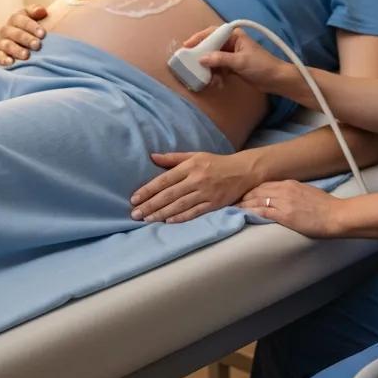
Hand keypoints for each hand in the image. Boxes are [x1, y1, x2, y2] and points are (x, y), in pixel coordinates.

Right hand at [0, 5, 47, 65]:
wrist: (27, 44)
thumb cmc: (35, 29)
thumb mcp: (36, 17)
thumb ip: (37, 11)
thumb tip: (42, 11)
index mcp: (16, 19)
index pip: (20, 20)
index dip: (31, 26)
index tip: (43, 34)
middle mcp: (7, 30)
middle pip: (14, 33)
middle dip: (26, 39)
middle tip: (37, 45)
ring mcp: (2, 43)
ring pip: (7, 45)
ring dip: (17, 50)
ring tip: (27, 55)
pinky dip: (4, 59)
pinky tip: (11, 62)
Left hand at [130, 151, 256, 222]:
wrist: (244, 170)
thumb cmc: (217, 163)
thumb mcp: (196, 155)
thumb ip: (173, 158)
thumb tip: (152, 157)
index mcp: (190, 166)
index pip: (164, 180)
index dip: (148, 190)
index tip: (134, 199)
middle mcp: (197, 179)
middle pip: (169, 194)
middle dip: (150, 205)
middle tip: (135, 214)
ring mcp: (206, 192)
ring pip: (179, 205)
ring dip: (161, 213)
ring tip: (147, 219)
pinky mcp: (215, 203)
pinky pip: (195, 212)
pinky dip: (181, 217)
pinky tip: (169, 222)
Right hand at [193, 27, 284, 89]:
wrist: (277, 80)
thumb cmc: (262, 66)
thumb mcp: (240, 61)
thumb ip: (220, 59)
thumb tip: (201, 59)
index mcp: (235, 36)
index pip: (213, 33)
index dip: (199, 38)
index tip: (187, 46)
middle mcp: (232, 43)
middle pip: (211, 47)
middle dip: (202, 57)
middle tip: (191, 65)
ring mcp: (232, 56)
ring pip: (213, 60)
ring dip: (209, 69)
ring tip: (207, 79)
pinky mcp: (233, 67)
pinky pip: (219, 69)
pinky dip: (216, 76)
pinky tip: (216, 83)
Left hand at [241, 179, 344, 237]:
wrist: (336, 215)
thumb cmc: (326, 206)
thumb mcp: (308, 192)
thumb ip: (294, 192)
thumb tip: (284, 197)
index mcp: (291, 183)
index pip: (265, 184)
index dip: (252, 190)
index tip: (243, 194)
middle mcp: (285, 189)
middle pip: (257, 190)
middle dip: (244, 196)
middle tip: (232, 201)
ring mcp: (284, 202)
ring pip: (257, 200)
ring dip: (243, 204)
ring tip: (233, 208)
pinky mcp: (285, 215)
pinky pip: (263, 211)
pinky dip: (251, 212)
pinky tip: (243, 214)